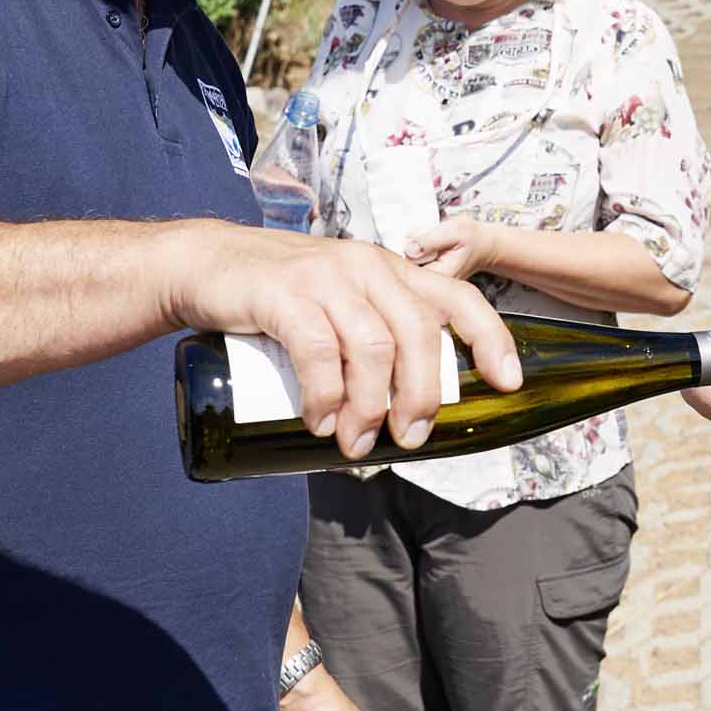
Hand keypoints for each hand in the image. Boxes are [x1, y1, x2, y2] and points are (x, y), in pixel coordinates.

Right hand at [158, 220, 521, 460]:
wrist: (204, 267)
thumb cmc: (280, 299)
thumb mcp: (339, 308)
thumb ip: (370, 343)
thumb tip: (398, 420)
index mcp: (392, 272)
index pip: (457, 299)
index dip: (489, 339)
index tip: (507, 384)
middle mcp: (368, 267)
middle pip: (418, 333)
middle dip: (423, 394)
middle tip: (409, 439)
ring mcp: (326, 276)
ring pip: (373, 345)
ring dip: (371, 405)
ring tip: (356, 444)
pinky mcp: (283, 292)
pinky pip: (318, 347)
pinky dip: (325, 392)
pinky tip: (320, 421)